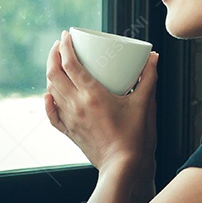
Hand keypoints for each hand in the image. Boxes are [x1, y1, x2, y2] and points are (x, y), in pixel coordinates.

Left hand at [44, 30, 158, 170]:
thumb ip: (149, 78)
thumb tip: (153, 58)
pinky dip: (48, 102)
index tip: (66, 35)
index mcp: (93, 95)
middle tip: (59, 45)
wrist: (123, 167)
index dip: (65, 46)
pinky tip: (49, 95)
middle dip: (53, 55)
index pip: (71, 63)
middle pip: (55, 73)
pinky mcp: (70, 132)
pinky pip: (52, 114)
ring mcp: (70, 119)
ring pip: (51, 90)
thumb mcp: (145, 104)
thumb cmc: (135, 137)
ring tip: (57, 64)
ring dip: (50, 74)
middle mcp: (76, 105)